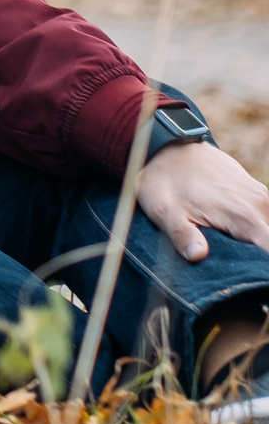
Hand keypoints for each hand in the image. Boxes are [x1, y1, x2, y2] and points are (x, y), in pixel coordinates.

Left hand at [137, 142, 268, 262]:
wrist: (168, 145)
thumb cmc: (164, 180)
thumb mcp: (164, 210)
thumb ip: (182, 234)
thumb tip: (198, 256)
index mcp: (243, 215)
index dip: (262, 269)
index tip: (253, 278)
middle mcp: (260, 205)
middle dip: (256, 259)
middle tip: (232, 269)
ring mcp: (260, 196)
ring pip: (267, 230)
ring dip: (253, 243)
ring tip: (227, 248)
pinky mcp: (255, 191)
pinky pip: (262, 217)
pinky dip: (252, 229)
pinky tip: (230, 234)